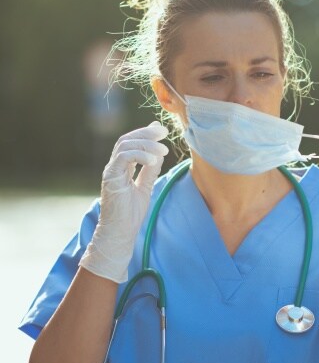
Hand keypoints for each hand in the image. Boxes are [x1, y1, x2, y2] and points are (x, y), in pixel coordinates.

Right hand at [79, 122, 169, 282]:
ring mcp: (111, 171)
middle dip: (146, 133)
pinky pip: (123, 157)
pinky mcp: (110, 178)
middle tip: (164, 133)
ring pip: (124, 145)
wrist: (121, 232)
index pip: (131, 143)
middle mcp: (114, 167)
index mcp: (122, 168)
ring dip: (146, 144)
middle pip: (127, 139)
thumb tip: (159, 153)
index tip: (162, 131)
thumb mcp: (146, 187)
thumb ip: (150, 170)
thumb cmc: (131, 214)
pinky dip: (140, 155)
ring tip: (163, 150)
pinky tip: (153, 161)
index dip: (146, 133)